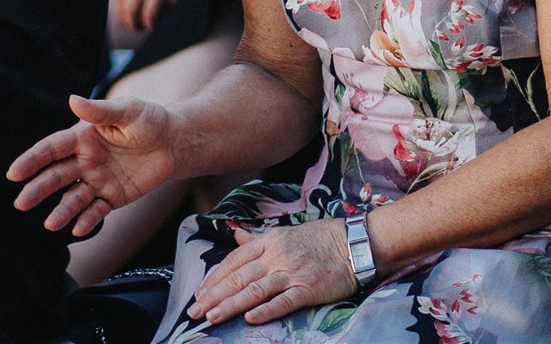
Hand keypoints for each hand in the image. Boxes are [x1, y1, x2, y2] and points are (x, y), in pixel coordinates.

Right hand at [8, 93, 179, 234]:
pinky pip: (97, 211)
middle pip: (57, 176)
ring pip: (74, 198)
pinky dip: (87, 219)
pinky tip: (78, 229)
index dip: (32, 160)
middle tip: (22, 203)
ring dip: (62, 211)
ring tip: (50, 224)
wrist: (174, 142)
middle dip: (38, 189)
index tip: (14, 173)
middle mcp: (85, 161)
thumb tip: (72, 99)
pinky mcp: (112, 197)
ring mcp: (97, 181)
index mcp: (82, 138)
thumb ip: (100, 110)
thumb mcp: (127, 110)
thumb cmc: (148, 120)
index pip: (52, 149)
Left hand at [111, 0, 227, 33]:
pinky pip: (173, 11)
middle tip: (139, 27)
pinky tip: (171, 16)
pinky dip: (170, 18)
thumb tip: (131, 0)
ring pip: (151, 15)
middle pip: (132, 9)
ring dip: (150, 25)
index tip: (127, 20)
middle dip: (133, 24)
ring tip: (153, 26)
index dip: (122, 15)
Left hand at [189, 219, 356, 326]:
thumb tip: (236, 235)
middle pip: (239, 277)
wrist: (356, 243)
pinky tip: (249, 318)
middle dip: (213, 295)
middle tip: (194, 312)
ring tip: (211, 317)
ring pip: (254, 290)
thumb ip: (259, 238)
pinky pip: (283, 301)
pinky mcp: (308, 288)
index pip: (234, 260)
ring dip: (230, 305)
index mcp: (270, 240)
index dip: (215, 278)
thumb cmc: (322, 238)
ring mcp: (292, 272)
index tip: (199, 293)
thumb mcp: (287, 232)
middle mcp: (277, 255)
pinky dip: (266, 310)